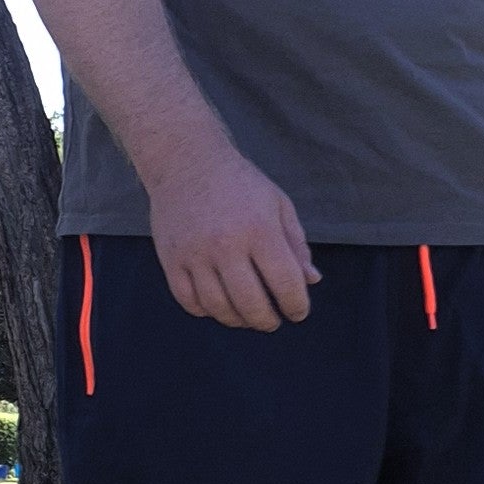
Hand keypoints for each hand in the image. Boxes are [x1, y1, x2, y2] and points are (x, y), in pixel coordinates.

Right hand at [145, 146, 316, 329]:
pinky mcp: (171, 259)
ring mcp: (194, 253)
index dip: (297, 305)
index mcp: (259, 229)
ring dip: (237, 320)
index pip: (285, 282)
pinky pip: (188, 301)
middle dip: (267, 321)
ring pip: (218, 307)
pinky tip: (218, 305)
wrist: (186, 161)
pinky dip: (206, 311)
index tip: (298, 312)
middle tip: (273, 321)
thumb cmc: (239, 184)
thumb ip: (296, 245)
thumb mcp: (278, 205)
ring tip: (247, 316)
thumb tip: (312, 281)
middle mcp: (226, 244)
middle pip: (251, 303)